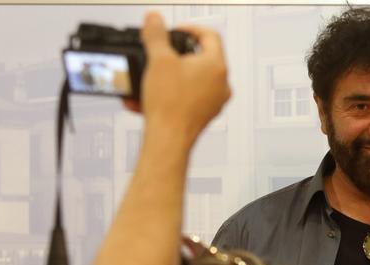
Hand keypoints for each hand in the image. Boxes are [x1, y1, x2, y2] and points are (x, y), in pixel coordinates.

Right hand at [135, 12, 230, 139]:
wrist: (169, 140)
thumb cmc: (170, 104)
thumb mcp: (158, 60)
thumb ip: (156, 35)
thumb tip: (154, 19)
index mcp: (217, 66)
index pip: (210, 36)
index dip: (191, 29)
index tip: (175, 31)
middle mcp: (222, 84)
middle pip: (201, 58)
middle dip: (176, 55)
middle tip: (161, 54)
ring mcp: (215, 101)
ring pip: (191, 80)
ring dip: (169, 76)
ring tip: (150, 79)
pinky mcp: (204, 115)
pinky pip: (186, 98)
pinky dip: (168, 94)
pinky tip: (147, 98)